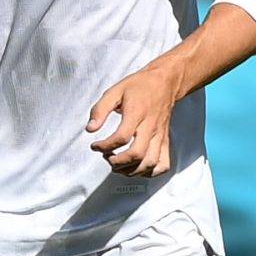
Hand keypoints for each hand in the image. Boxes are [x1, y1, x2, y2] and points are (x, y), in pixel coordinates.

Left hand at [87, 61, 182, 177]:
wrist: (165, 82)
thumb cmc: (139, 86)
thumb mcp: (115, 91)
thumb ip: (100, 110)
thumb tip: (90, 129)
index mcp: (137, 113)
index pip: (121, 137)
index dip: (105, 146)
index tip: (95, 146)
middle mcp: (150, 127)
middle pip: (137, 154)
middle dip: (117, 163)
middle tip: (107, 157)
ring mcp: (160, 136)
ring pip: (149, 163)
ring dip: (131, 170)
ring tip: (119, 165)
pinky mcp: (165, 141)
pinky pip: (163, 164)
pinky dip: (149, 173)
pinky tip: (137, 168)